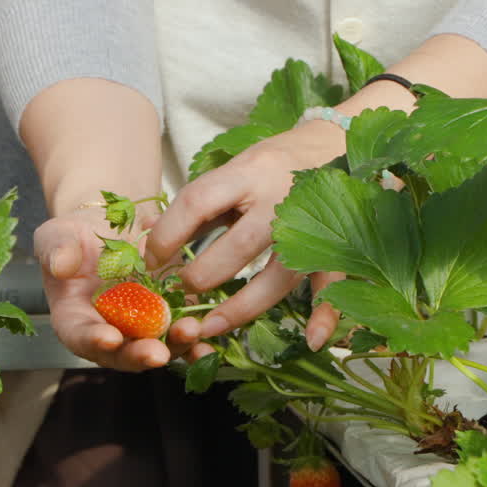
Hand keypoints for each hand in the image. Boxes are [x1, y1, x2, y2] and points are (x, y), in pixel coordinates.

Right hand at [34, 206, 197, 371]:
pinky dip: (196, 343)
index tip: (109, 338)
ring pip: (158, 348)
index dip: (93, 340)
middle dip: (140, 355)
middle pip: (122, 353)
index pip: (80, 336)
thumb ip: (56, 251)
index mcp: (75, 318)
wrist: (109, 226)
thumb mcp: (57, 236)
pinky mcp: (169, 316)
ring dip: (175, 347)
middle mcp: (109, 330)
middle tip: (156, 353)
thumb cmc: (75, 237)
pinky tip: (209, 343)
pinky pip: (183, 336)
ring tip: (189, 333)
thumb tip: (60, 264)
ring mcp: (141, 327)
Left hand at [145, 121, 346, 352]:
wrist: (334, 145)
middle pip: (239, 246)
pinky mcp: (336, 245)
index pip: (198, 203)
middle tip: (180, 293)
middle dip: (202, 277)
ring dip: (243, 307)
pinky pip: (330, 283)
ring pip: (279, 275)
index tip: (151, 261)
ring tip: (210, 328)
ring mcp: (311, 226)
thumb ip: (199, 205)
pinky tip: (312, 341)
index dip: (168, 235)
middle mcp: (279, 199)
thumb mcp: (233, 172)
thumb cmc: (272, 165)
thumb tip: (151, 235)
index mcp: (247, 174)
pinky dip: (326, 313)